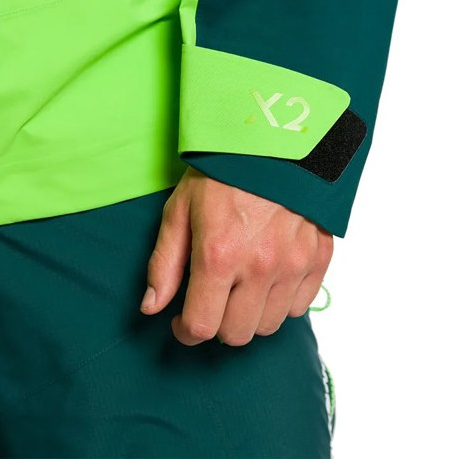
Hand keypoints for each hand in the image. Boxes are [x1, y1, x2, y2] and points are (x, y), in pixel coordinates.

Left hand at [141, 167, 333, 345]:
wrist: (276, 137)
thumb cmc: (222, 170)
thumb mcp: (180, 209)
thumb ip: (164, 263)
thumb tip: (152, 307)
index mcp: (219, 255)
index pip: (201, 326)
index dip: (185, 332)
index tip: (181, 322)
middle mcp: (260, 266)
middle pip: (237, 334)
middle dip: (218, 324)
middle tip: (212, 301)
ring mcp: (294, 263)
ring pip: (270, 325)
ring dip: (251, 315)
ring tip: (241, 288)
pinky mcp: (319, 256)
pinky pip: (301, 305)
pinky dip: (283, 301)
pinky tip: (269, 278)